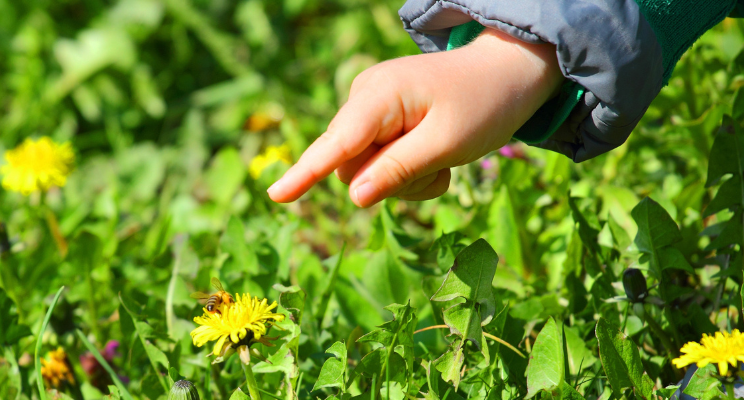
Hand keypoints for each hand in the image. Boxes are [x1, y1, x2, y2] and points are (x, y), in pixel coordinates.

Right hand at [268, 28, 562, 206]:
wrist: (508, 74)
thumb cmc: (483, 105)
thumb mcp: (446, 143)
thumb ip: (398, 170)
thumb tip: (352, 197)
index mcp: (379, 96)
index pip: (335, 144)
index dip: (305, 174)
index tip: (275, 195)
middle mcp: (365, 99)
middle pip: (351, 167)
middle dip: (390, 181)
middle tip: (437, 169)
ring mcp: (372, 111)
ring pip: (366, 171)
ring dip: (403, 179)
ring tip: (441, 160)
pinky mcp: (381, 122)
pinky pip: (380, 164)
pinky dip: (408, 171)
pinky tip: (436, 158)